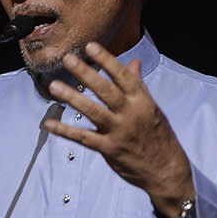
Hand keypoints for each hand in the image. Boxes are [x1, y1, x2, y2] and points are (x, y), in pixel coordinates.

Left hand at [43, 42, 194, 217]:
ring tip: (54, 85)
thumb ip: (139, 85)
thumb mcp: (152, 108)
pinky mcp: (109, 149)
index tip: (90, 46)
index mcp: (142, 101)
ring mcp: (119, 132)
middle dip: (86, 73)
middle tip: (68, 58)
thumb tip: (133, 62)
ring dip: (72, 98)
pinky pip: (84, 138)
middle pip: (105, 90)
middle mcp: (130, 114)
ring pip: (93, 111)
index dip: (106, 60)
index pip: (122, 76)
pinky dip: (66, 131)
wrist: (166, 171)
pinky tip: (49, 123)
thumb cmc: (159, 136)